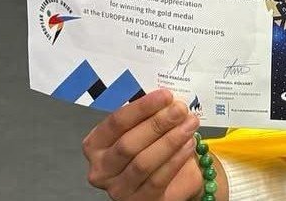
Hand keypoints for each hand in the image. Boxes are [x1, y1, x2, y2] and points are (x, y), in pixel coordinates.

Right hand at [83, 88, 203, 200]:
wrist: (173, 177)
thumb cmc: (154, 146)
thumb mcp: (147, 128)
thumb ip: (150, 114)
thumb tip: (168, 100)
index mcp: (96, 145)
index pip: (115, 123)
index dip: (141, 108)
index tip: (165, 95)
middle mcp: (101, 170)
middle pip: (128, 144)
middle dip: (157, 124)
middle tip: (180, 109)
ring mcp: (118, 189)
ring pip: (143, 163)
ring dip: (170, 140)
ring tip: (190, 124)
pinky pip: (158, 179)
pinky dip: (176, 159)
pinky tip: (189, 144)